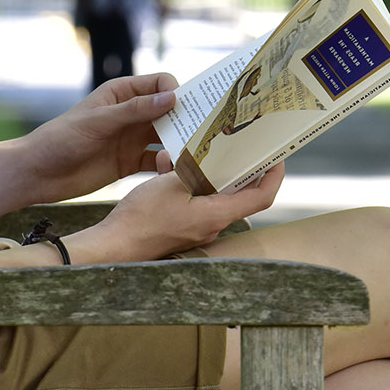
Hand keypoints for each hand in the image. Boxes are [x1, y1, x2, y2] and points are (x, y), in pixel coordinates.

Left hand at [23, 72, 178, 201]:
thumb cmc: (61, 138)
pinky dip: (167, 165)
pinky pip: (157, 161)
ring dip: (178, 144)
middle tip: (202, 133)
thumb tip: (172, 98)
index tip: (186, 109)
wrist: (38, 173)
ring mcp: (133, 138)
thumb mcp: (98, 121)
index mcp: (123, 93)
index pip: (161, 84)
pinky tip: (170, 171)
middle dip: (185, 119)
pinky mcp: (131, 163)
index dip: (177, 93)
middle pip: (169, 111)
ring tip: (187, 155)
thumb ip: (135, 110)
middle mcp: (132, 114)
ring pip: (167, 137)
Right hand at [90, 161, 284, 260]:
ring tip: (191, 149)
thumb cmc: (142, 217)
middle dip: (238, 166)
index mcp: (217, 215)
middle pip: (238, 193)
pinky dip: (186, 182)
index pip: (261, 197)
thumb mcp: (171, 183)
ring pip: (212, 194)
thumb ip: (194, 169)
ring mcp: (197, 228)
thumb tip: (207, 157)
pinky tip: (166, 164)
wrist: (113, 246)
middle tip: (239, 143)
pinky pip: (193, 200)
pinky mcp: (181, 227)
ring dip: (205, 170)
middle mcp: (212, 225)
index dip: (273, 175)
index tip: (276, 156)